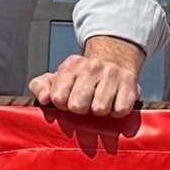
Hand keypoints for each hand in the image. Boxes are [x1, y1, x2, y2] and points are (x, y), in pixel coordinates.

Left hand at [30, 36, 144, 118]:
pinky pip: (120, 110)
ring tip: (100, 101)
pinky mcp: (130, 83)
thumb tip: (44, 99)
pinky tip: (114, 102)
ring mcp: (112, 74)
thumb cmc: (83, 76)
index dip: (62, 104)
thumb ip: (40, 86)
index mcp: (71, 65)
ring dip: (99, 110)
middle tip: (86, 102)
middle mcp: (92, 66)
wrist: (114, 58)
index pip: (57, 98)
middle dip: (81, 109)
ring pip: (99, 110)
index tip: (69, 99)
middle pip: (78, 106)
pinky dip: (116, 111)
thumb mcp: (57, 77)